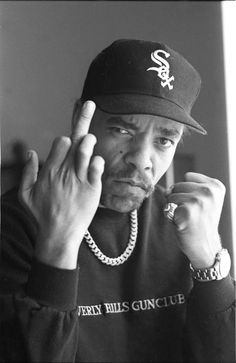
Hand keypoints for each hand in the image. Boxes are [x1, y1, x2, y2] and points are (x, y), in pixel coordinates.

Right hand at [19, 101, 103, 268]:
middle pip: (75, 139)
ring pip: (87, 148)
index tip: (73, 135)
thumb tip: (31, 152)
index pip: (62, 141)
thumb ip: (28, 171)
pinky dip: (98, 162)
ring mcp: (79, 178)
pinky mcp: (92, 188)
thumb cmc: (42, 215)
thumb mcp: (26, 194)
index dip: (68, 137)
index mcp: (50, 169)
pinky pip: (98, 166)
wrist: (58, 235)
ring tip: (90, 139)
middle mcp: (65, 170)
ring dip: (90, 140)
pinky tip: (95, 165)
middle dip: (82, 124)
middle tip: (89, 107)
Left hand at [166, 172, 224, 268]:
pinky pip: (167, 206)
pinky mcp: (187, 211)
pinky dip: (171, 216)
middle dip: (178, 199)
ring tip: (186, 218)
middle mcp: (209, 191)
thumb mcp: (205, 200)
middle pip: (177, 185)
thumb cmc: (201, 222)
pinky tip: (182, 224)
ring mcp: (198, 200)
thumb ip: (190, 187)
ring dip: (173, 207)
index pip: (188, 176)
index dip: (186, 191)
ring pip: (170, 195)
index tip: (197, 205)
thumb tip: (167, 189)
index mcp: (215, 186)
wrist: (206, 247)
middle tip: (190, 214)